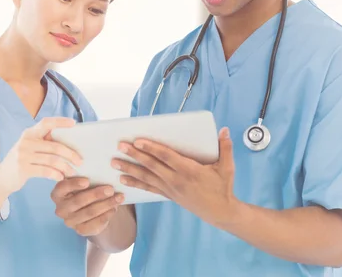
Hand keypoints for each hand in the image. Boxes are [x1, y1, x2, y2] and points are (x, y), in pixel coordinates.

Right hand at [0, 117, 81, 194]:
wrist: (2, 178)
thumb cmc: (21, 161)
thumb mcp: (28, 148)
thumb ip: (42, 143)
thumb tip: (67, 142)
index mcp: (29, 133)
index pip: (46, 123)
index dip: (60, 122)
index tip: (74, 123)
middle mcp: (26, 142)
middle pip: (55, 146)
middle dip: (70, 154)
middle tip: (80, 161)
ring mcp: (23, 155)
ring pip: (52, 160)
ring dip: (65, 167)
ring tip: (72, 172)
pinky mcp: (23, 168)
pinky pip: (46, 171)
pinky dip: (56, 175)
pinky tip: (60, 177)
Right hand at [51, 177, 123, 235]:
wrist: (88, 208)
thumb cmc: (84, 190)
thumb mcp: (81, 183)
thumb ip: (85, 178)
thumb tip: (100, 173)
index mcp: (57, 194)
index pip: (62, 188)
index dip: (74, 184)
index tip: (87, 181)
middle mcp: (60, 209)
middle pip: (78, 201)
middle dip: (96, 194)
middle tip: (110, 189)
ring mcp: (69, 221)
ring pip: (89, 212)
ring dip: (106, 204)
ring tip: (118, 197)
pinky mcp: (80, 230)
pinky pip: (94, 224)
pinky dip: (106, 215)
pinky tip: (114, 208)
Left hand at [113, 127, 238, 227]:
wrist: (220, 212)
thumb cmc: (223, 188)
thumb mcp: (227, 168)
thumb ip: (225, 148)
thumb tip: (225, 130)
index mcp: (189, 170)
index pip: (166, 156)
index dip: (151, 148)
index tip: (137, 140)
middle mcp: (176, 180)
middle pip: (151, 165)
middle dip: (134, 155)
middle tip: (120, 146)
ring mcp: (170, 189)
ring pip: (146, 177)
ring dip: (129, 169)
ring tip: (114, 163)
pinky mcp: (168, 195)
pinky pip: (148, 188)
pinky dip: (135, 184)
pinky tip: (122, 180)